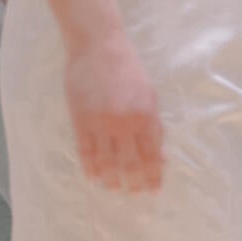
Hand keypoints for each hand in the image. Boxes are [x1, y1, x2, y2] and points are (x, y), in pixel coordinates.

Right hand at [65, 31, 163, 193]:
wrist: (98, 46)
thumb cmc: (127, 69)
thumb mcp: (149, 95)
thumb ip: (154, 125)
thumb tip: (161, 155)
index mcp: (145, 116)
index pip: (151, 156)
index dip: (153, 176)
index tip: (152, 191)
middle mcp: (124, 122)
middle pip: (130, 164)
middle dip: (133, 183)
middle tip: (133, 194)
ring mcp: (101, 122)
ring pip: (107, 161)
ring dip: (111, 179)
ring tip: (113, 188)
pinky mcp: (80, 119)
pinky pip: (85, 151)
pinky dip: (90, 167)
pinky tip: (93, 175)